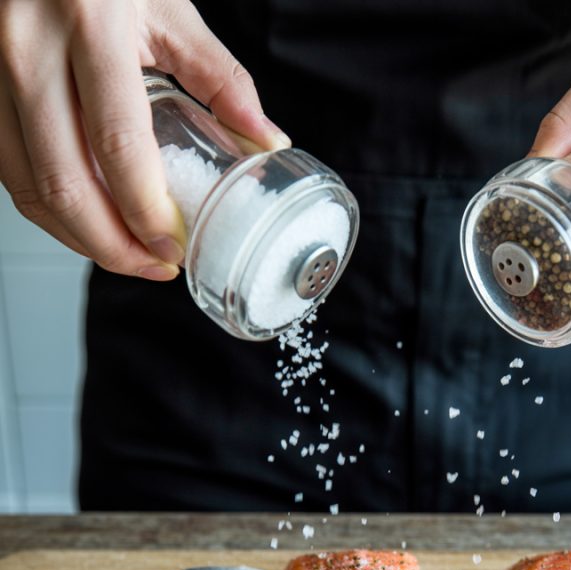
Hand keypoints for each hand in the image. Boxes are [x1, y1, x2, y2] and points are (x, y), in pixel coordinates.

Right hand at [0, 0, 289, 279]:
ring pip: (30, 189)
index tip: (176, 247)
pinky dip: (51, 212)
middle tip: (155, 266)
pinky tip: (89, 224)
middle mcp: (29, 49)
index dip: (147, 213)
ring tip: (128, 256)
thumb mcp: (168, 7)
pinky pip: (10, 174)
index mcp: (90, 25)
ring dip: (81, 240)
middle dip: (114, 247)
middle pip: (67, 184)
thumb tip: (268, 141)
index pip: (119, 147)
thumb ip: (219, 77)